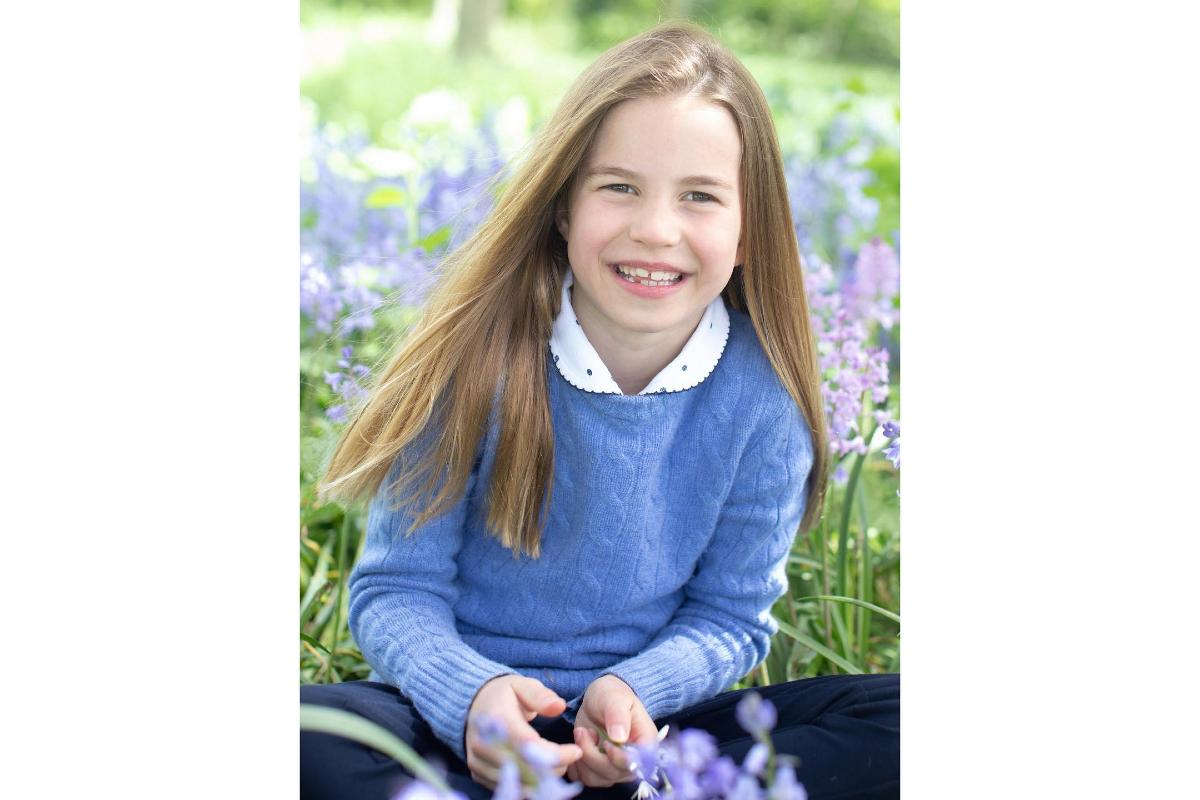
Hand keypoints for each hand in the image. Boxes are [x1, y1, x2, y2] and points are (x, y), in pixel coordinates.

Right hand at [465, 674, 582, 790]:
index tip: (576, 751)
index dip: (555, 754)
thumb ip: (540, 696)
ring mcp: (478, 760)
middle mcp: (483, 743)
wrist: (473, 704)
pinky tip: (542, 775)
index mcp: (496, 718)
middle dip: (552, 769)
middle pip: (524, 768)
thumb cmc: (504, 694)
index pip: (528, 745)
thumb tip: (559, 706)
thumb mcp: (522, 685)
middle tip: (569, 759)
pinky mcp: (477, 772)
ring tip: (558, 766)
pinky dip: (528, 786)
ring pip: (516, 783)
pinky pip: (506, 788)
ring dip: (542, 781)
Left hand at [565, 674, 657, 787]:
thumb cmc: (613, 694)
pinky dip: (575, 764)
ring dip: (582, 757)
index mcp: (645, 744)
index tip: (605, 742)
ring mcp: (614, 768)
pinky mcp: (596, 770)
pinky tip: (578, 744)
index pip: (635, 764)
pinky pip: (582, 777)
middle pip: (612, 773)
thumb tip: (619, 737)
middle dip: (592, 754)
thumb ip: (618, 716)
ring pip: (595, 779)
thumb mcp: (615, 699)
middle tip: (583, 731)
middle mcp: (632, 761)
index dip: (617, 758)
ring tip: (582, 733)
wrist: (600, 698)